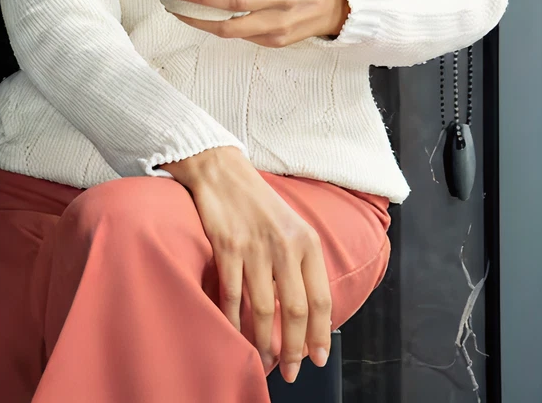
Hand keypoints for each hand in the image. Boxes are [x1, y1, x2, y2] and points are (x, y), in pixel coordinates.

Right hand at [164, 147, 331, 382]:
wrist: (221, 171)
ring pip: (264, 307)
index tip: (318, 358)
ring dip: (264, 340)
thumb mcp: (291, 227)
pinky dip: (233, 318)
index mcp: (307, 243)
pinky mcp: (227, 246)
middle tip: (293, 370)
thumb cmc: (257, 203)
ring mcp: (255, 247)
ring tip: (265, 359)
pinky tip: (235, 333)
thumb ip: (301, 264)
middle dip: (295, 347)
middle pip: (295, 309)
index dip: (320, 334)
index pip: (320, 298)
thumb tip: (306, 311)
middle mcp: (285, 246)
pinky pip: (232, 293)